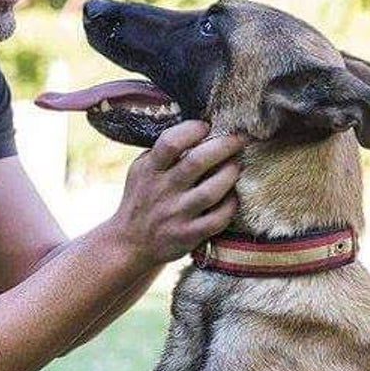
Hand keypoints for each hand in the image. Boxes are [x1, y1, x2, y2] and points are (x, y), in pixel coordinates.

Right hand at [107, 121, 245, 265]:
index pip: (170, 143)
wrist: (130, 244)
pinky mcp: (189, 235)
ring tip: (236, 165)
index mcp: (149, 170)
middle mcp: (162, 191)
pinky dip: (230, 204)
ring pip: (212, 190)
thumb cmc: (142, 199)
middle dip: (224, 145)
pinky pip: (218, 218)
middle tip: (240, 138)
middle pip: (197, 161)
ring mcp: (176, 215)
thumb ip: (162, 152)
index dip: (192, 130)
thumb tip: (196, 128)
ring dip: (230, 173)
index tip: (205, 126)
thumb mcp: (140, 171)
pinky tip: (232, 195)